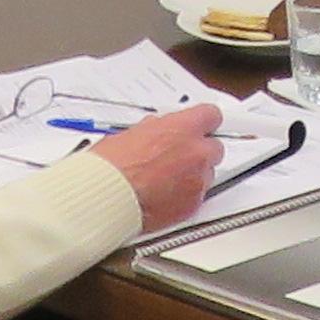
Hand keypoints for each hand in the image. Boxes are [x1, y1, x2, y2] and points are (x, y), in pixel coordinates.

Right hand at [84, 104, 226, 230]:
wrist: (105, 197)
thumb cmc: (111, 167)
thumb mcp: (130, 134)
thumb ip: (155, 130)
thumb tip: (158, 130)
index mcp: (182, 129)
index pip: (211, 115)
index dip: (203, 122)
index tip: (200, 126)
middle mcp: (196, 153)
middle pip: (214, 147)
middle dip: (198, 151)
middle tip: (178, 157)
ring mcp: (198, 180)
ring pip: (208, 173)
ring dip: (193, 174)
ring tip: (165, 180)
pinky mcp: (193, 205)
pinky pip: (198, 196)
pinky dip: (185, 196)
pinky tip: (164, 196)